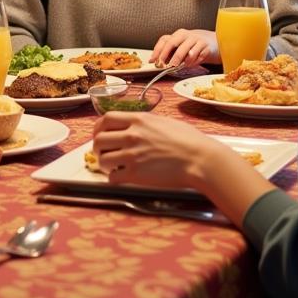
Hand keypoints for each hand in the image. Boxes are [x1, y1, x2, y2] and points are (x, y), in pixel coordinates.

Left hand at [92, 110, 215, 189]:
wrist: (200, 159)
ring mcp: (132, 155)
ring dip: (104, 164)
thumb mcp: (163, 121)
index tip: (99, 133)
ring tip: (111, 166)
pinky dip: (113, 178)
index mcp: (138, 120)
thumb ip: (144, 122)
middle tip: (102, 152)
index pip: (106, 119)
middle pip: (99, 139)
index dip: (98, 127)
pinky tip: (121, 177)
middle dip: (97, 147)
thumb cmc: (189, 140)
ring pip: (102, 159)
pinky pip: (112, 177)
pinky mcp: (136, 174)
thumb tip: (134, 125)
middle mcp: (132, 135)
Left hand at [150, 28, 217, 66]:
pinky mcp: (206, 46)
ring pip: (186, 51)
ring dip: (182, 61)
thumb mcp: (181, 46)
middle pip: (173, 43)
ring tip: (180, 67)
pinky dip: (193, 62)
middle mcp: (186, 35)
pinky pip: (197, 56)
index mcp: (178, 34)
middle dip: (166, 55)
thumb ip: (170, 52)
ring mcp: (196, 39)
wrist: (212, 42)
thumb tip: (157, 62)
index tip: (153, 61)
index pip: (164, 40)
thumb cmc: (193, 45)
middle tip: (165, 66)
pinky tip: (191, 64)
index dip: (157, 51)